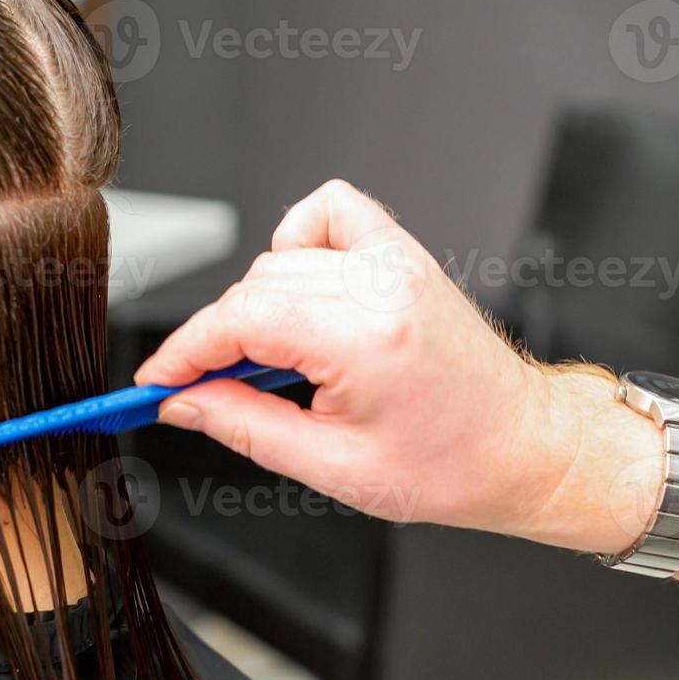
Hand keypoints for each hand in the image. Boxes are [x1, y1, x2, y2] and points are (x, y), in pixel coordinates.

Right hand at [135, 180, 657, 550]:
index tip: (158, 380)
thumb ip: (243, 424)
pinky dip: (300, 244)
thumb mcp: (330, 467)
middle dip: (215, 340)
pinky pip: (329, 213)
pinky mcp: (403, 253)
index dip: (184, 352)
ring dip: (257, 305)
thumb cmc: (448, 465)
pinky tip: (305, 294)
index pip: (239, 320)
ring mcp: (394, 261)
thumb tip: (183, 401)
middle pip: (252, 288)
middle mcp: (380, 285)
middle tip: (203, 388)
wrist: (521, 446)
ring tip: (277, 362)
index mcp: (365, 338)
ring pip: (280, 257)